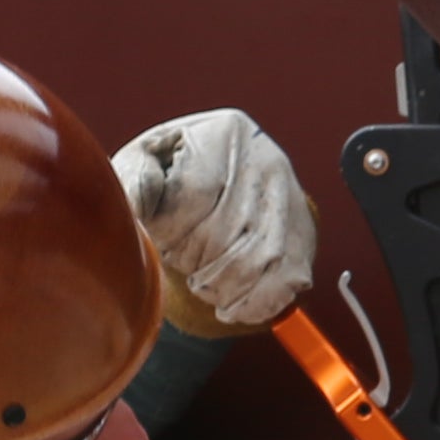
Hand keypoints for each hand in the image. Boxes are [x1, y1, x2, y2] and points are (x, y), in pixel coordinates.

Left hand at [121, 108, 316, 329]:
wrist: (232, 175)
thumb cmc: (177, 169)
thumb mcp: (148, 159)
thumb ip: (134, 179)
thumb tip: (135, 207)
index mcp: (225, 134)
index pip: (196, 194)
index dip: (170, 231)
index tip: (159, 238)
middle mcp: (267, 162)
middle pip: (226, 233)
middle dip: (192, 261)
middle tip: (178, 261)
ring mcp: (291, 200)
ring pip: (257, 263)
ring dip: (220, 287)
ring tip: (201, 284)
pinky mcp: (305, 236)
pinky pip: (283, 282)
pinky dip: (252, 304)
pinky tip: (230, 305)